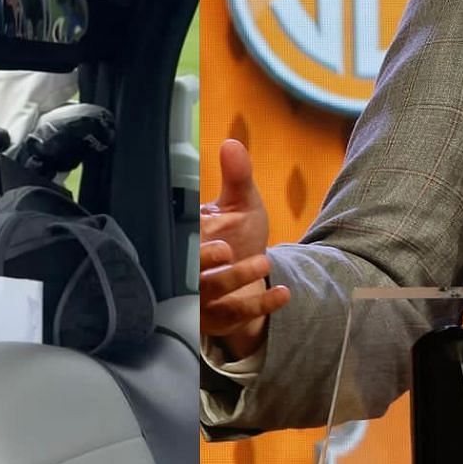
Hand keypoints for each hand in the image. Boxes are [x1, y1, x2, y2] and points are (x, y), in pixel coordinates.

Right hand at [199, 139, 289, 360]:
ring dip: (238, 279)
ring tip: (263, 262)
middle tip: (227, 250)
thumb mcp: (239, 205)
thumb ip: (237, 177)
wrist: (245, 283)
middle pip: (188, 270)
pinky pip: (237, 315)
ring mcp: (202, 298)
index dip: (190, 235)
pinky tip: (283, 292)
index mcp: (188, 239)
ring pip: (212, 294)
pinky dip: (262, 305)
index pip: (180, 236)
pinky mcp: (220, 319)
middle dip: (205, 262)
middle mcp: (188, 270)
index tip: (204, 228)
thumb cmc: (236, 239)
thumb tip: (232, 144)